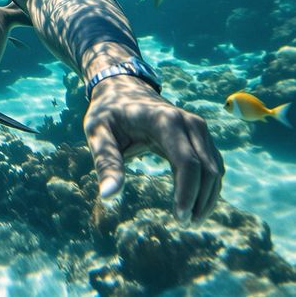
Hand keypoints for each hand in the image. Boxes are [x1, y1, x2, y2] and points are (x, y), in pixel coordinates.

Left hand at [84, 74, 222, 222]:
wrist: (123, 87)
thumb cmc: (108, 112)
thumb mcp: (97, 133)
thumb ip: (106, 162)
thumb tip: (109, 196)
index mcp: (164, 120)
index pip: (187, 162)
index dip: (187, 193)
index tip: (179, 217)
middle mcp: (189, 122)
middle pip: (207, 169)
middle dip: (199, 200)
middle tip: (183, 223)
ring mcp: (198, 127)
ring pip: (215, 168)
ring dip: (207, 197)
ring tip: (189, 219)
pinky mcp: (201, 135)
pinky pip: (212, 165)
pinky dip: (208, 187)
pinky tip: (194, 204)